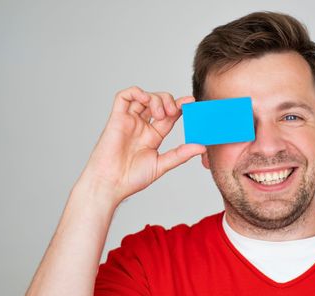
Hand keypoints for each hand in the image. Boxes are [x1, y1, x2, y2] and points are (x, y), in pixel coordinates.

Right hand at [79, 86, 205, 203]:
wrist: (111, 184)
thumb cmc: (132, 178)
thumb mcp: (162, 164)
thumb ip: (181, 154)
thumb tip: (202, 147)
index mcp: (153, 136)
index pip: (170, 116)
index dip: (181, 107)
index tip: (191, 102)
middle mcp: (141, 126)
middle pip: (158, 102)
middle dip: (169, 101)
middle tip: (173, 112)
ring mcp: (129, 121)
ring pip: (144, 96)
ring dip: (156, 98)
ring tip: (160, 113)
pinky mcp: (116, 118)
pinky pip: (124, 96)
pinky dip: (137, 92)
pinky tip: (146, 100)